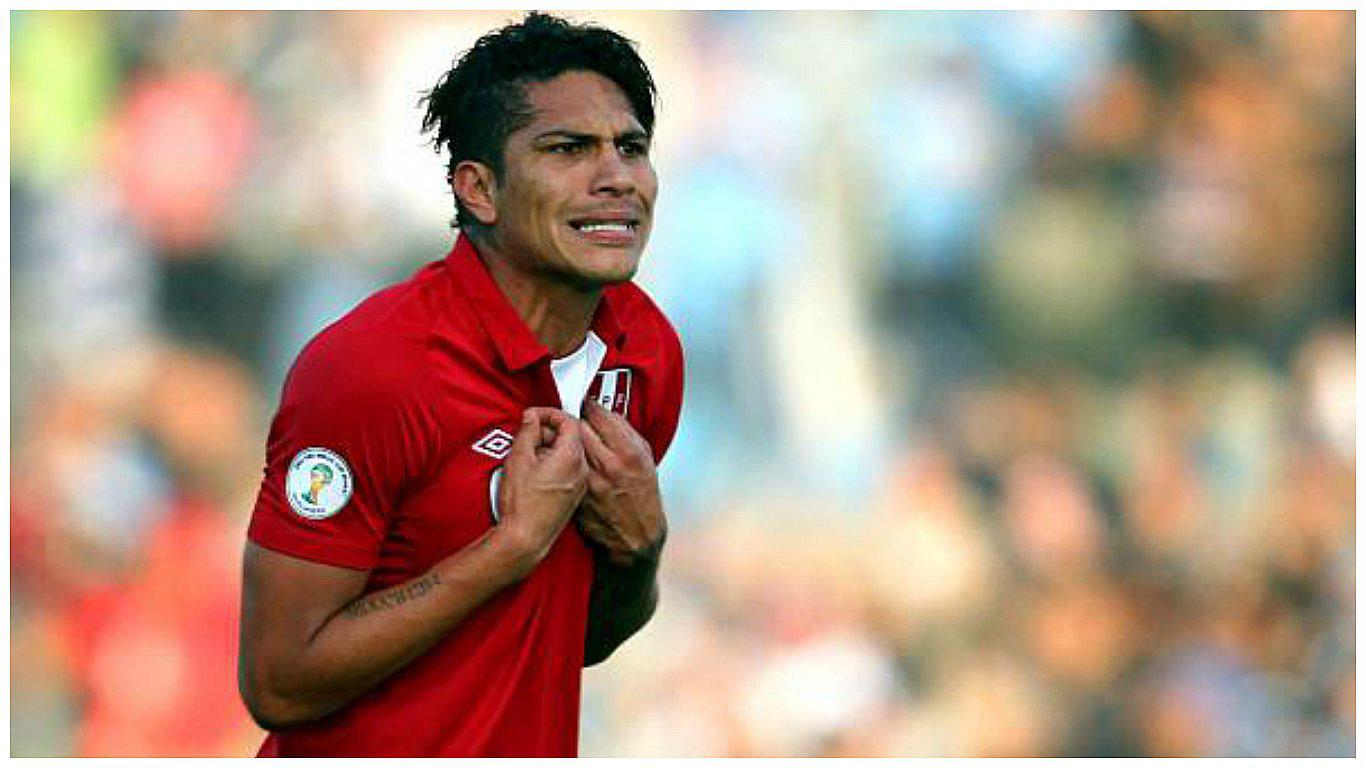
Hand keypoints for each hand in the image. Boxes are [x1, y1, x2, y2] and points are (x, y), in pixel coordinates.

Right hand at [494, 407, 588, 575]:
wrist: (525, 538)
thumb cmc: (523, 505)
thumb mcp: (518, 458)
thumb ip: (527, 431)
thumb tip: (531, 418)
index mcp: (571, 456)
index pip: (569, 421)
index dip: (549, 414)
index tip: (535, 416)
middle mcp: (581, 469)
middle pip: (572, 436)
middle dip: (550, 430)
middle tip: (529, 434)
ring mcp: (580, 484)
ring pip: (570, 453)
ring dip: (552, 447)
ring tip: (529, 454)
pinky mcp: (574, 496)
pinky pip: (569, 469)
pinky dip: (555, 463)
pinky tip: (537, 471)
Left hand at [577, 401, 665, 566]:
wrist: (636, 536)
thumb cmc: (643, 497)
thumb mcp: (645, 459)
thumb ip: (625, 433)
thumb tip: (604, 413)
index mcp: (628, 454)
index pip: (599, 416)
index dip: (590, 407)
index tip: (588, 405)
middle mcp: (607, 467)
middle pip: (577, 429)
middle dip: (575, 422)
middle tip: (577, 422)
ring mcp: (588, 483)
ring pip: (564, 448)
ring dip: (565, 442)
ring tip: (571, 443)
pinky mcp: (575, 496)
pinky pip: (562, 470)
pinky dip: (561, 463)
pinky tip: (568, 465)